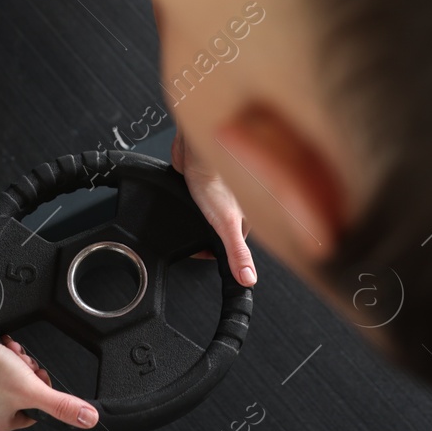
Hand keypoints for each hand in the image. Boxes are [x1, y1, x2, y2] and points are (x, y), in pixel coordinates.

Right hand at [0, 331, 98, 430]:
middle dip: (27, 373)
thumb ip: (61, 405)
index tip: (37, 379)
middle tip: (23, 364)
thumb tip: (87, 419)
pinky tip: (1, 348)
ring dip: (16, 362)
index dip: (40, 393)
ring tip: (11, 354)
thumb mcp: (33, 389)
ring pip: (10, 377)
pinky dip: (2, 354)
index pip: (33, 414)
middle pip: (22, 392)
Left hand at [172, 130, 256, 286]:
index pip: (230, 248)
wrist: (197, 151)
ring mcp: (214, 197)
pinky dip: (185, 206)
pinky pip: (191, 203)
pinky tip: (183, 204)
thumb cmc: (216, 181)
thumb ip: (237, 253)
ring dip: (193, 222)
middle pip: (216, 233)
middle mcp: (230, 209)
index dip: (212, 255)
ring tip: (187, 220)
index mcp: (242, 220)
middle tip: (190, 239)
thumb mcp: (227, 225)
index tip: (201, 256)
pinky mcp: (198, 186)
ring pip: (203, 218)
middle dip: (201, 238)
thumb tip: (249, 279)